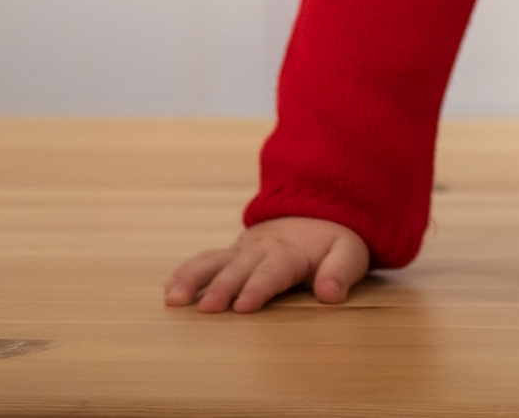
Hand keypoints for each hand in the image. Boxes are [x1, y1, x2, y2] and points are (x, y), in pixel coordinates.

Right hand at [164, 216, 369, 313]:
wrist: (316, 211)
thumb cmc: (333, 242)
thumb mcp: (349, 253)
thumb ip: (340, 272)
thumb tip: (331, 295)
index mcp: (290, 251)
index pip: (273, 272)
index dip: (258, 288)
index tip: (243, 306)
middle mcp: (261, 249)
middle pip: (238, 269)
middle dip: (222, 288)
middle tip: (207, 308)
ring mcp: (242, 250)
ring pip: (214, 262)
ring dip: (193, 278)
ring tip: (173, 299)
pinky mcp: (230, 254)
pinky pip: (205, 260)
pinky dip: (186, 273)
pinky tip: (169, 290)